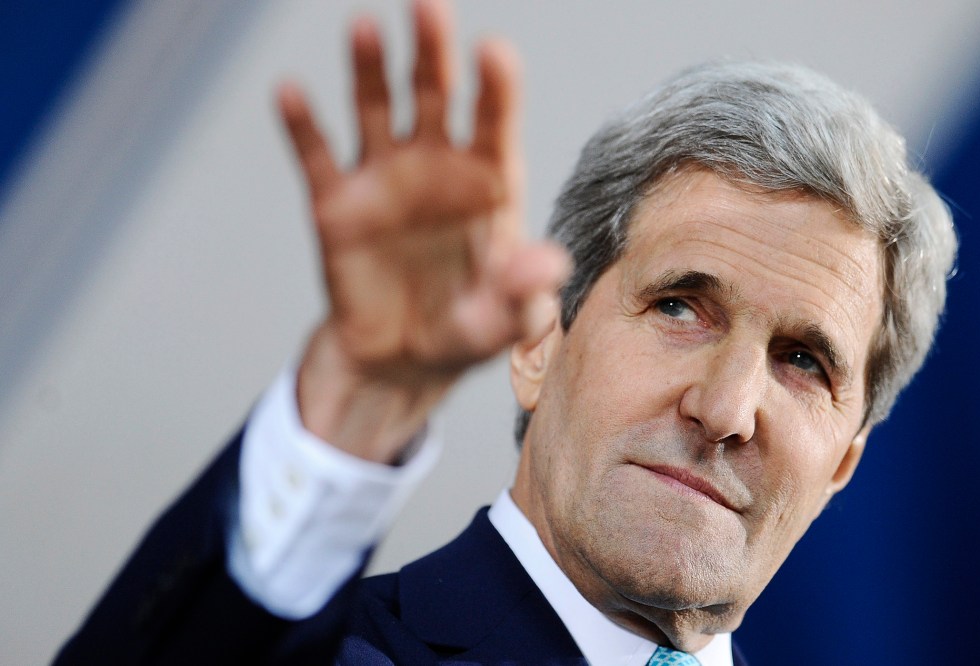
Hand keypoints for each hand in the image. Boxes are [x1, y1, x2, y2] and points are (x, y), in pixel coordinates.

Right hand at [279, 0, 567, 462]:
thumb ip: (524, 294)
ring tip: (364, 28)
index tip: (493, 52)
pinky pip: (317, 157)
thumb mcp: (503, 322)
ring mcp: (384, 178)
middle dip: (432, 51)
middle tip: (428, 7)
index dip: (496, 87)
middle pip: (436, 94)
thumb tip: (548, 264)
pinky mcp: (336, 203)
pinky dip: (303, 125)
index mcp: (488, 182)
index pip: (495, 122)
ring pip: (376, 108)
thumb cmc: (464, 330)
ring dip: (369, 68)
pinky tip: (292, 93)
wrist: (402, 359)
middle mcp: (437, 166)